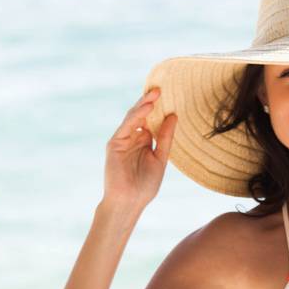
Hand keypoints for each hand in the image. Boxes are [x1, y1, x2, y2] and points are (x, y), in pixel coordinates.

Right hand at [103, 87, 176, 213]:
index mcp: (143, 141)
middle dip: (150, 101)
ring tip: (155, 93)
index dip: (159, 108)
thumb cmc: (145, 185)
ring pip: (133, 117)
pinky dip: (136, 115)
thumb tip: (174, 115)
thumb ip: (165, 137)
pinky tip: (147, 107)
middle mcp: (132, 138)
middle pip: (141, 115)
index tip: (170, 94)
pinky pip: (127, 125)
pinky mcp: (114, 143)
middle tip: (161, 87)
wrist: (130, 201)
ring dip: (144, 104)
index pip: (151, 120)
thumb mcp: (160, 158)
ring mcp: (122, 139)